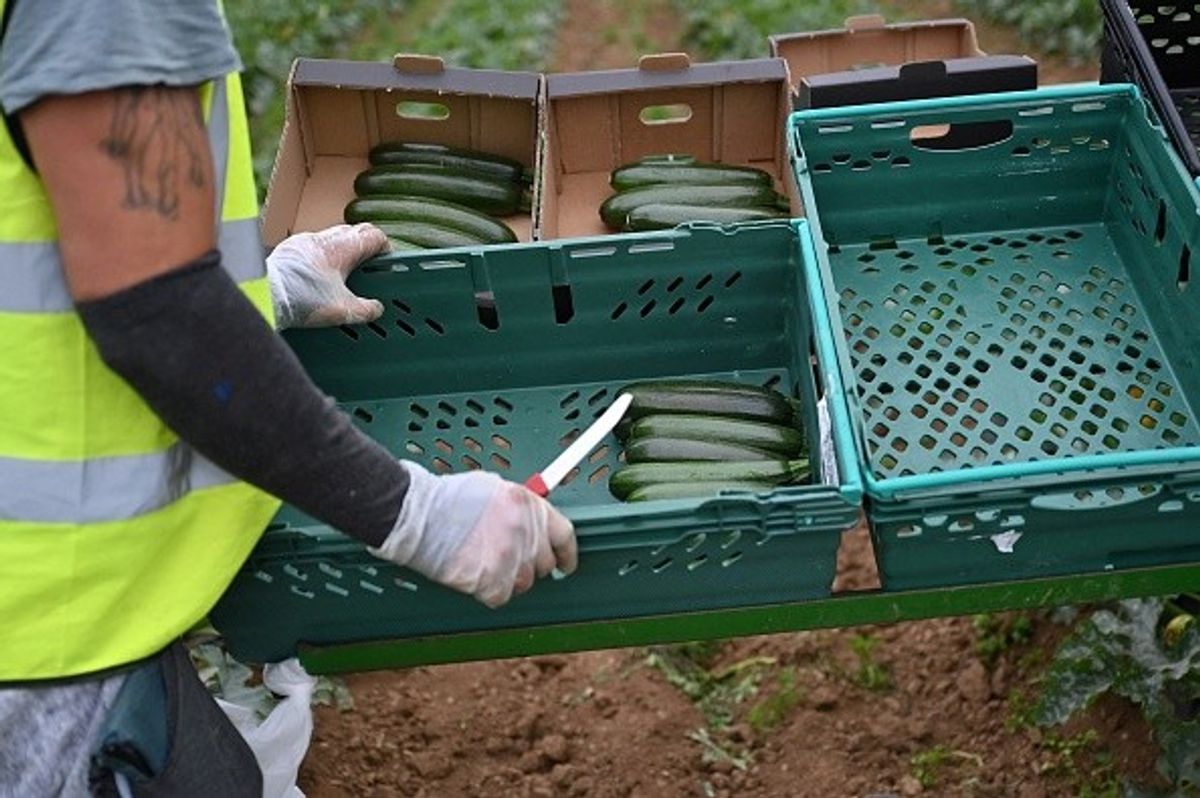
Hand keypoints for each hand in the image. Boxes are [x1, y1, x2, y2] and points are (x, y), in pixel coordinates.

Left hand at [266, 223, 387, 329]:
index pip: (373, 234)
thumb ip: (365, 310)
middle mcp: (323, 238)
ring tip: (342, 276)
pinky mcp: (289, 249)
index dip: (384, 247)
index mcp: (342, 247)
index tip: (386, 261)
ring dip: (341, 253)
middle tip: (367, 269)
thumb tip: (376, 309)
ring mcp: (304, 241)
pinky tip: (318, 277)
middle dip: (363, 249)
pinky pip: (312, 247)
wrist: (265, 294)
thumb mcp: (342, 310)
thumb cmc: (302, 298)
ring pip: (331, 239)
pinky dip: (321, 258)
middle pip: (352, 233)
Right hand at [370, 462, 577, 607]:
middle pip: (543, 563)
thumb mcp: (495, 489)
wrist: (420, 516)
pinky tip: (473, 572)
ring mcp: (511, 559)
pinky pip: (501, 596)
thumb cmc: (451, 499)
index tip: (564, 564)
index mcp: (530, 505)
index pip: (565, 536)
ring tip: (484, 562)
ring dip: (508, 577)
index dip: (567, 554)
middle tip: (508, 559)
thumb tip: (532, 523)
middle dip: (529, 564)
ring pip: (524, 583)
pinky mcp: (492, 582)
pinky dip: (488, 590)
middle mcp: (526, 533)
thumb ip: (520, 508)